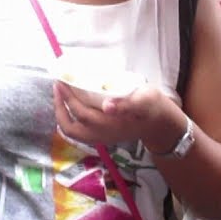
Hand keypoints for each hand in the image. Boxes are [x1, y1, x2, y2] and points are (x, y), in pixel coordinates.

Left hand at [55, 82, 184, 150]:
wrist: (162, 124)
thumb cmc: (154, 108)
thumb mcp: (146, 100)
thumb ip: (128, 102)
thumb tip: (107, 105)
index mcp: (111, 124)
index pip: (82, 113)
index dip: (68, 98)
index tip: (61, 81)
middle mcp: (103, 134)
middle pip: (70, 128)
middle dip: (60, 108)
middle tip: (58, 88)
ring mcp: (102, 138)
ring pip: (72, 132)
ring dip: (62, 115)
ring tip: (61, 96)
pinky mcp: (102, 137)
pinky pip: (78, 132)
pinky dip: (70, 119)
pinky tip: (72, 106)